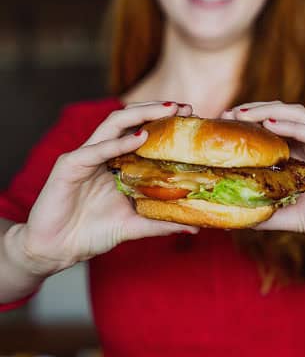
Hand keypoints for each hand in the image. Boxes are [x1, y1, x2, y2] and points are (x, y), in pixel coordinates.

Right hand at [20, 101, 198, 276]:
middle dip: (157, 110)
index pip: (142, 132)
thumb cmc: (91, 233)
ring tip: (168, 110)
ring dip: (142, 114)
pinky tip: (140, 138)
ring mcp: (86, 157)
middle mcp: (103, 154)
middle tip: (184, 107)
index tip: (192, 118)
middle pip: (130, 120)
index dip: (165, 123)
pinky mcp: (69, 166)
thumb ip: (161, 223)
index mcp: (117, 163)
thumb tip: (195, 226)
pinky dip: (118, 143)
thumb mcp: (134, 226)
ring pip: (113, 124)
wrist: (57, 249)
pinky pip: (95, 150)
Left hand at [222, 102, 304, 259]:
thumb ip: (265, 214)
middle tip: (228, 115)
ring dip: (270, 111)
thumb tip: (232, 218)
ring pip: (299, 116)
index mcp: (301, 157)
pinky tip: (272, 124)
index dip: (248, 123)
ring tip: (244, 114)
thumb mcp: (290, 217)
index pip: (272, 129)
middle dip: (253, 110)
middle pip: (282, 115)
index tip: (222, 125)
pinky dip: (294, 126)